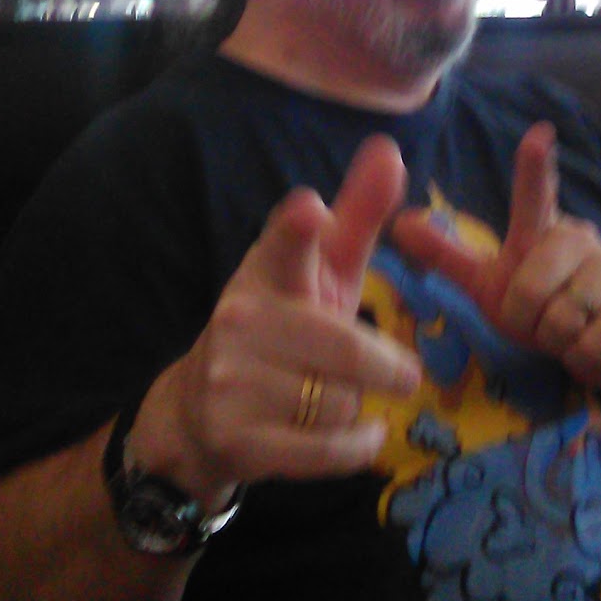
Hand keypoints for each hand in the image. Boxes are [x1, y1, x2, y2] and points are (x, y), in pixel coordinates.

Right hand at [132, 137, 423, 503]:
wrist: (196, 415)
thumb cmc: (282, 329)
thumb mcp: (320, 271)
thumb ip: (357, 215)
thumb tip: (389, 149)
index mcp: (266, 272)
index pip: (282, 245)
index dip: (296, 229)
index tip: (309, 211)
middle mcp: (240, 320)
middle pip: (343, 346)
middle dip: (385, 366)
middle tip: (404, 374)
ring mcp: (231, 382)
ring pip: (341, 402)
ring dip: (356, 407)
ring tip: (336, 399)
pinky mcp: (236, 439)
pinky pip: (327, 451)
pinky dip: (357, 448)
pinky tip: (362, 436)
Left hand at [389, 122, 600, 418]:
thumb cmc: (541, 310)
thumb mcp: (489, 285)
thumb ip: (448, 256)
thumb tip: (399, 223)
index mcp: (543, 231)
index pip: (537, 195)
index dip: (535, 167)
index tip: (539, 135)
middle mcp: (582, 239)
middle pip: (530, 289)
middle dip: (526, 319)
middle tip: (540, 319)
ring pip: (561, 319)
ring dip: (556, 339)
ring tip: (568, 330)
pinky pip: (591, 343)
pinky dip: (583, 355)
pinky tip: (592, 344)